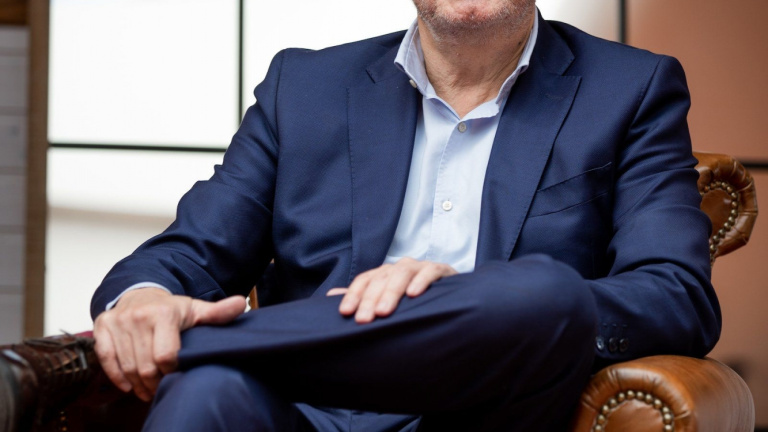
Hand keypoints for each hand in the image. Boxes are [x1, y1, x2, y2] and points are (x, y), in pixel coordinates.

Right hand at [93, 288, 245, 401]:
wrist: (139, 293)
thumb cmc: (170, 309)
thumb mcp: (195, 310)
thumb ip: (218, 313)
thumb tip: (242, 304)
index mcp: (165, 313)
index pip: (166, 355)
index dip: (172, 371)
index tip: (177, 374)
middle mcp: (139, 316)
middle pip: (146, 365)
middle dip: (155, 382)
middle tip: (161, 388)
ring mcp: (118, 321)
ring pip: (127, 366)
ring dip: (138, 384)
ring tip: (148, 389)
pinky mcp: (102, 326)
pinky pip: (106, 359)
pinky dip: (117, 377)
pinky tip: (129, 385)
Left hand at [327, 258, 456, 323]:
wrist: (451, 296)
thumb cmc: (414, 300)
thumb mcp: (387, 300)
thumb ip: (363, 297)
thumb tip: (331, 296)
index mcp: (384, 274)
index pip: (364, 280)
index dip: (353, 295)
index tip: (345, 313)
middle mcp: (399, 267)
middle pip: (380, 279)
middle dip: (370, 299)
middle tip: (363, 319)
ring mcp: (419, 267)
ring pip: (401, 274)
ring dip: (391, 292)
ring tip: (383, 311)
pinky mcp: (440, 270)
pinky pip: (429, 272)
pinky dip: (421, 281)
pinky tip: (413, 295)